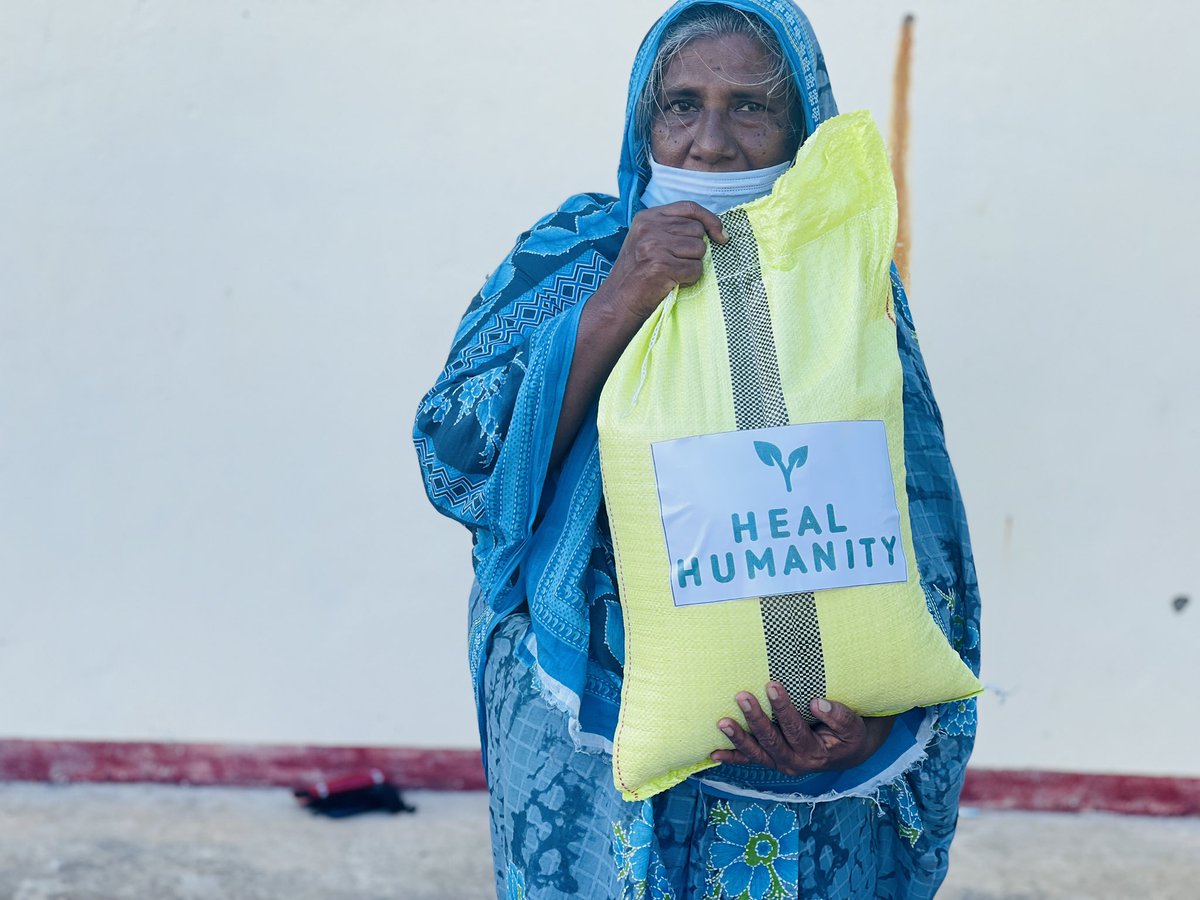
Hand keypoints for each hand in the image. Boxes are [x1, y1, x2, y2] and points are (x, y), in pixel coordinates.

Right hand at [603, 201, 726, 320]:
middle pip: (697, 230)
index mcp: (647, 217)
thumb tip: (715, 229)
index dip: (710, 219)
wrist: (618, 302)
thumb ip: (673, 229)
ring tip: (673, 273)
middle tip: (677, 263)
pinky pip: (695, 270)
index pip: (690, 207)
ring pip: (699, 250)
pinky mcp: (660, 266)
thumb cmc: (638, 273)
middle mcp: (649, 228)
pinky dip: (690, 279)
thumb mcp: (648, 241)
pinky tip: (673, 283)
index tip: (720, 235)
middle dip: (695, 250)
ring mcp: (654, 246)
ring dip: (692, 265)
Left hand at [711, 682, 894, 775]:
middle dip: (755, 718)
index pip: (795, 729)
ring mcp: (779, 763)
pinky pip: (748, 760)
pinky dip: (731, 757)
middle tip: (742, 696)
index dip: (783, 708)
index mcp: (814, 753)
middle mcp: (794, 762)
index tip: (773, 685)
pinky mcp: (771, 760)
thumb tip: (817, 702)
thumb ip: (838, 716)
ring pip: (755, 753)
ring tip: (722, 722)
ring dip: (738, 737)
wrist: (846, 753)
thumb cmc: (848, 736)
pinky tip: (713, 752)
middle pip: (770, 741)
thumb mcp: (852, 726)